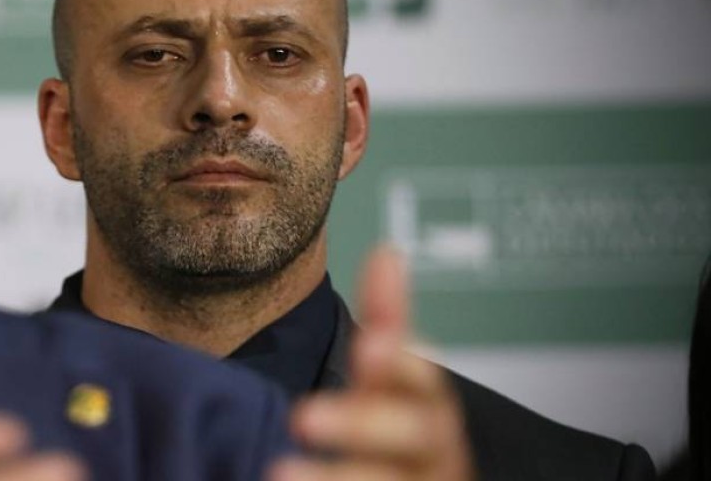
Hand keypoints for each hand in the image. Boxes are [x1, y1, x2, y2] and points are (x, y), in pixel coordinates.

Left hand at [268, 247, 473, 480]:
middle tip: (302, 417)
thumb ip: (389, 319)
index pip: (419, 375)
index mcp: (424, 405)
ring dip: (338, 477)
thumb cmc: (397, 434)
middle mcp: (431, 449)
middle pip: (415, 434)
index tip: (371, 345)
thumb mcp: (389, 378)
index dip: (401, 359)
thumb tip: (388, 251)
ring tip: (279, 471)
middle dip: (364, 424)